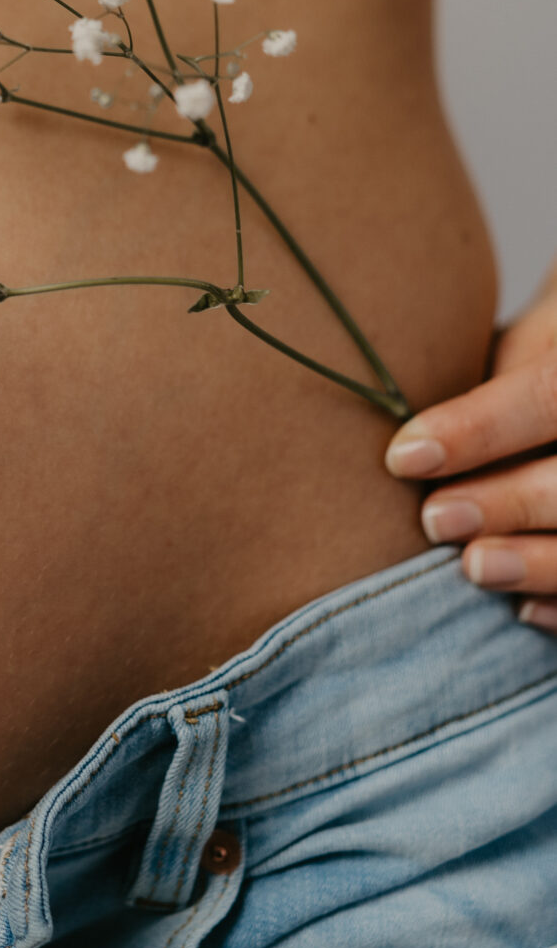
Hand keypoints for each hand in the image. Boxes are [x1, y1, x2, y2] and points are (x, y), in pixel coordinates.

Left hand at [385, 276, 556, 632]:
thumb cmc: (550, 353)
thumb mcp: (535, 338)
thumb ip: (495, 375)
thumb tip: (415, 435)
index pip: (549, 395)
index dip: (481, 428)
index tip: (405, 456)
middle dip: (509, 502)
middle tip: (435, 519)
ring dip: (539, 562)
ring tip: (475, 567)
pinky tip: (523, 609)